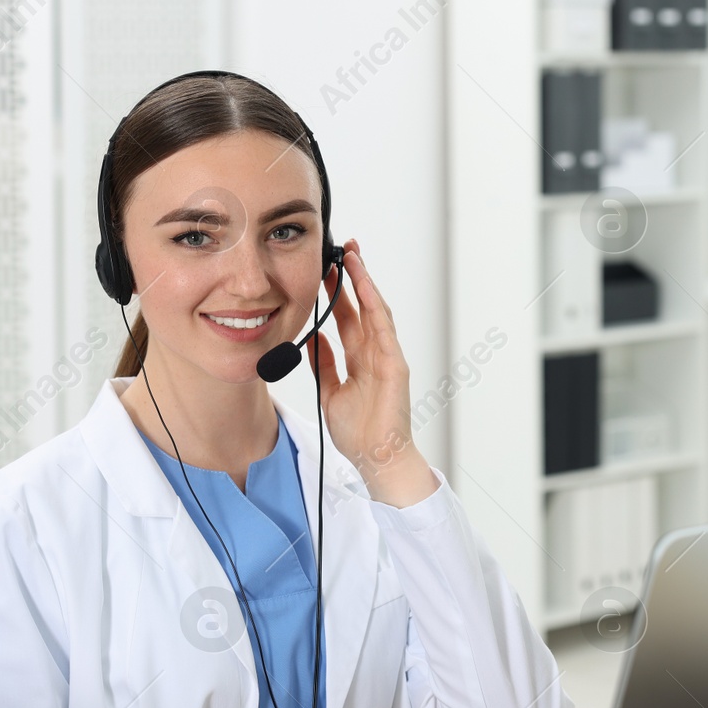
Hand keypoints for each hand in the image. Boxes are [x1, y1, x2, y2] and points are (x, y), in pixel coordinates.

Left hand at [309, 240, 438, 507]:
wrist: (376, 459)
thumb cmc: (358, 431)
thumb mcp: (329, 391)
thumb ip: (323, 363)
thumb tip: (312, 337)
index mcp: (361, 358)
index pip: (349, 316)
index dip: (337, 291)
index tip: (324, 268)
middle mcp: (375, 353)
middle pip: (362, 306)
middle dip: (351, 277)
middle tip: (339, 249)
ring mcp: (388, 358)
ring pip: (375, 311)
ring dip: (364, 284)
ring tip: (352, 258)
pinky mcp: (395, 367)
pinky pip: (385, 332)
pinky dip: (375, 310)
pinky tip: (366, 290)